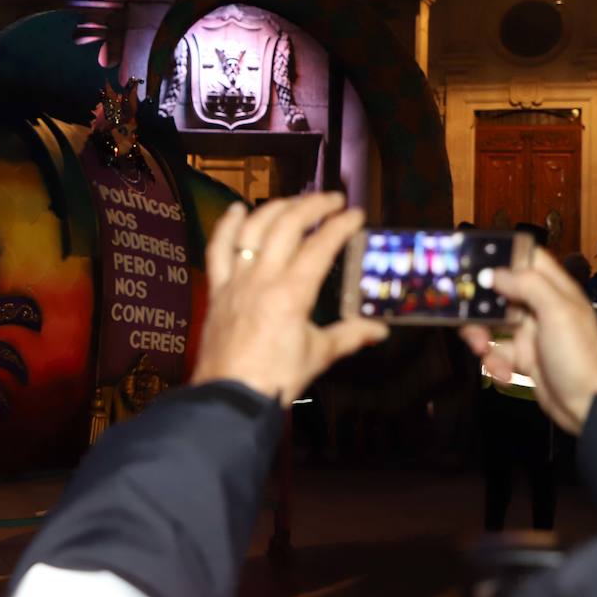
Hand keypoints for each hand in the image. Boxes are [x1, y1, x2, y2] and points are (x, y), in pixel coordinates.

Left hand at [190, 193, 388, 404]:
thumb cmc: (276, 378)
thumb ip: (348, 336)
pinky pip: (217, 250)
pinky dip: (225, 226)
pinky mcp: (216, 290)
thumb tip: (379, 330)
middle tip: (332, 200)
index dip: (340, 226)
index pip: (320, 246)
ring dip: (274, 209)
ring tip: (294, 201)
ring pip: (252, 230)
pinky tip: (236, 209)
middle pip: (287, 226)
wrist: (230, 397)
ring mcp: (235, 280)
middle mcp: (262, 277)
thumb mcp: (318, 355)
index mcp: (292, 292)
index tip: (356, 214)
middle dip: (312, 206)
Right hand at [459, 247, 596, 433]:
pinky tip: (504, 373)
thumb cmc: (579, 358)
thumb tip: (493, 272)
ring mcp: (531, 332)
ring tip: (481, 349)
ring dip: (481, 335)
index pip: (528, 259)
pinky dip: (494, 362)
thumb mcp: (558, 313)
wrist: (588, 408)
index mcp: (555, 290)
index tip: (475, 260)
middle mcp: (541, 307)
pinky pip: (496, 351)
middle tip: (465, 313)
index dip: (503, 255)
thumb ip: (528, 285)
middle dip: (480, 303)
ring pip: (492, 322)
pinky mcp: (522, 356)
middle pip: (500, 290)